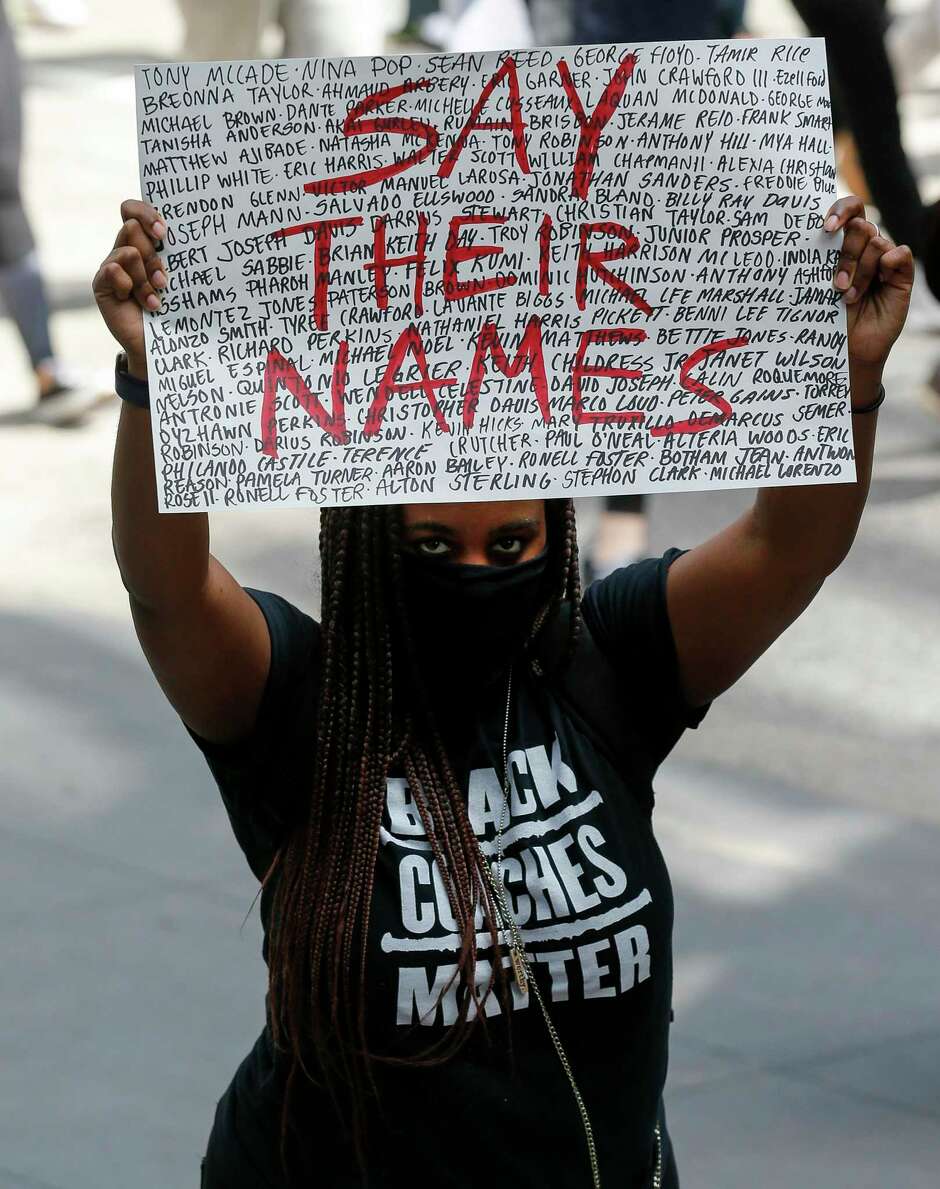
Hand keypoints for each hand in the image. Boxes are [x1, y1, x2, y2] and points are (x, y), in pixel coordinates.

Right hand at [92, 200, 166, 377]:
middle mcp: (127, 250)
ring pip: (128, 251)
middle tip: (163, 280)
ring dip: (146, 276)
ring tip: (156, 297)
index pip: (133, 210)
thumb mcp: (180, 278)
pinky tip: (145, 304)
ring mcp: (113, 267)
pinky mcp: (102, 284)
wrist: (165, 344)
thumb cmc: (178, 308)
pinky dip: (131, 287)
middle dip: (152, 255)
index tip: (164, 233)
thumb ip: (177, 254)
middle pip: (132, 227)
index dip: (145, 213)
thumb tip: (193, 229)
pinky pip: (113, 270)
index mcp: (145, 243)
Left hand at [825, 195, 913, 373]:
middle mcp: (865, 248)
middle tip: (836, 283)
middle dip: (846, 254)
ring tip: (848, 297)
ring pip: (876, 243)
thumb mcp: (819, 287)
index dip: (840, 210)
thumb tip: (814, 237)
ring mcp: (884, 261)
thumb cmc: (829, 317)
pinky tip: (879, 283)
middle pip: (861, 227)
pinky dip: (887, 265)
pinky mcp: (901, 275)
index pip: (850, 210)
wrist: (848, 347)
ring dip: (860, 271)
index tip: (826, 228)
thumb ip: (820, 261)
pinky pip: (899, 253)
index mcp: (844, 244)